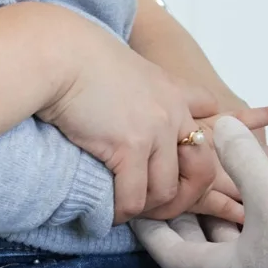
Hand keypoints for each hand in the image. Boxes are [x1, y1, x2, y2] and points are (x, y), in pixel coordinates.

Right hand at [35, 33, 199, 224]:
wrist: (57, 55)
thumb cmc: (81, 60)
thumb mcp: (129, 68)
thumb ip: (146, 92)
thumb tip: (137, 118)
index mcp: (176, 95)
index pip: (209, 137)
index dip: (197, 163)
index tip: (177, 176)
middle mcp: (173, 114)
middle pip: (201, 173)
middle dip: (182, 198)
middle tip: (155, 207)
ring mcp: (155, 130)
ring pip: (167, 192)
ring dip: (148, 208)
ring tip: (128, 208)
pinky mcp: (129, 146)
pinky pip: (134, 198)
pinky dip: (122, 212)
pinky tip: (109, 212)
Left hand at [135, 116, 267, 267]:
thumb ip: (241, 158)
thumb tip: (218, 125)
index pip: (165, 249)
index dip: (145, 220)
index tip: (132, 195)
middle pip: (196, 243)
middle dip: (182, 208)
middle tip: (165, 175)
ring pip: (232, 237)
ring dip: (221, 205)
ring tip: (208, 171)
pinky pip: (261, 234)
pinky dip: (254, 209)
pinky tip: (262, 184)